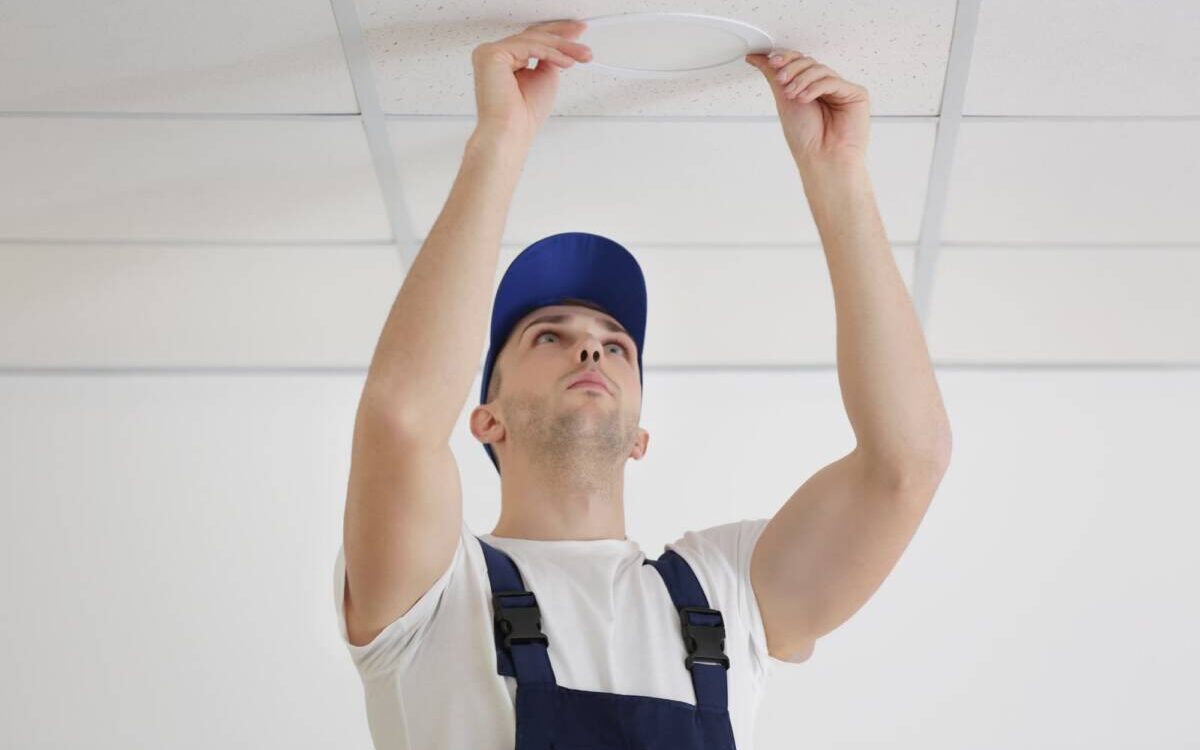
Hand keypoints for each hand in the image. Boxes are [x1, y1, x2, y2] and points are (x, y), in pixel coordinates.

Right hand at [471, 20, 592, 141]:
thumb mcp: (545, 77)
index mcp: (504, 61)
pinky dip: (551, 52)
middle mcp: (494, 56)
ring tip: (582, 55)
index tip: (576, 33)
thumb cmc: (524, 116)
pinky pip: (528, 46)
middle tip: (582, 34)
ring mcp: (489, 53)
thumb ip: (549, 57)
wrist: (511, 131)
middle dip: (562, 36)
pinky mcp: (490, 54)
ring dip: (562, 46)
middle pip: (532, 36)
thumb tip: (561, 43)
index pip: (531, 40)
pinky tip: (567, 60)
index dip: (556, 35)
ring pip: (532, 40)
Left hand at [746, 51, 870, 167]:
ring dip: (801, 80)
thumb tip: (756, 57)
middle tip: (782, 82)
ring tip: (792, 95)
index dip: (786, 59)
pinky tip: (805, 98)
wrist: (821, 159)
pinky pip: (833, 81)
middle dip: (792, 70)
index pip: (800, 63)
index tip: (772, 62)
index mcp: (809, 89)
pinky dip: (815, 87)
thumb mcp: (783, 100)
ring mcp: (841, 90)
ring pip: (820, 69)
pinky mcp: (856, 94)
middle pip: (809, 63)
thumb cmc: (806, 138)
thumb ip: (773, 75)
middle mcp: (826, 88)